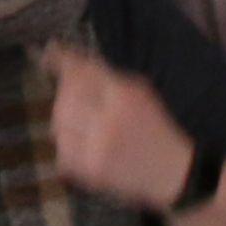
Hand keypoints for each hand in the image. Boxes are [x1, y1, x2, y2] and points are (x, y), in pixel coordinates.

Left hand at [44, 50, 197, 210]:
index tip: (51, 52)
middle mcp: (110, 119)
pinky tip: (84, 145)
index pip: (84, 72)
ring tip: (81, 125)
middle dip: (64, 96)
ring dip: (64, 122)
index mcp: (126, 96)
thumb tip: (69, 59)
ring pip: (59, 125)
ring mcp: (99, 147)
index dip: (63, 60)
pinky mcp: (92, 171)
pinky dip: (67, 146)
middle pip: (65, 98)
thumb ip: (105, 76)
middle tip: (72, 99)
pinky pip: (62, 152)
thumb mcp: (140, 94)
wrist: (174, 173)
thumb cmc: (155, 129)